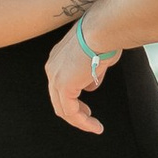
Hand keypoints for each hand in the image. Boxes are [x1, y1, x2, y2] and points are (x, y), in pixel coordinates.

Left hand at [46, 19, 106, 134]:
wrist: (102, 30)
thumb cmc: (105, 38)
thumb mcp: (96, 59)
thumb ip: (91, 74)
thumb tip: (90, 88)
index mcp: (58, 58)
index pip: (60, 84)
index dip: (72, 98)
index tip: (86, 108)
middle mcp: (52, 67)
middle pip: (58, 98)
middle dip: (74, 111)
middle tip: (88, 119)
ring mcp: (55, 77)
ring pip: (63, 108)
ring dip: (80, 121)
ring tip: (95, 127)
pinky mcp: (64, 86)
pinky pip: (71, 112)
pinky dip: (83, 122)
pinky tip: (95, 126)